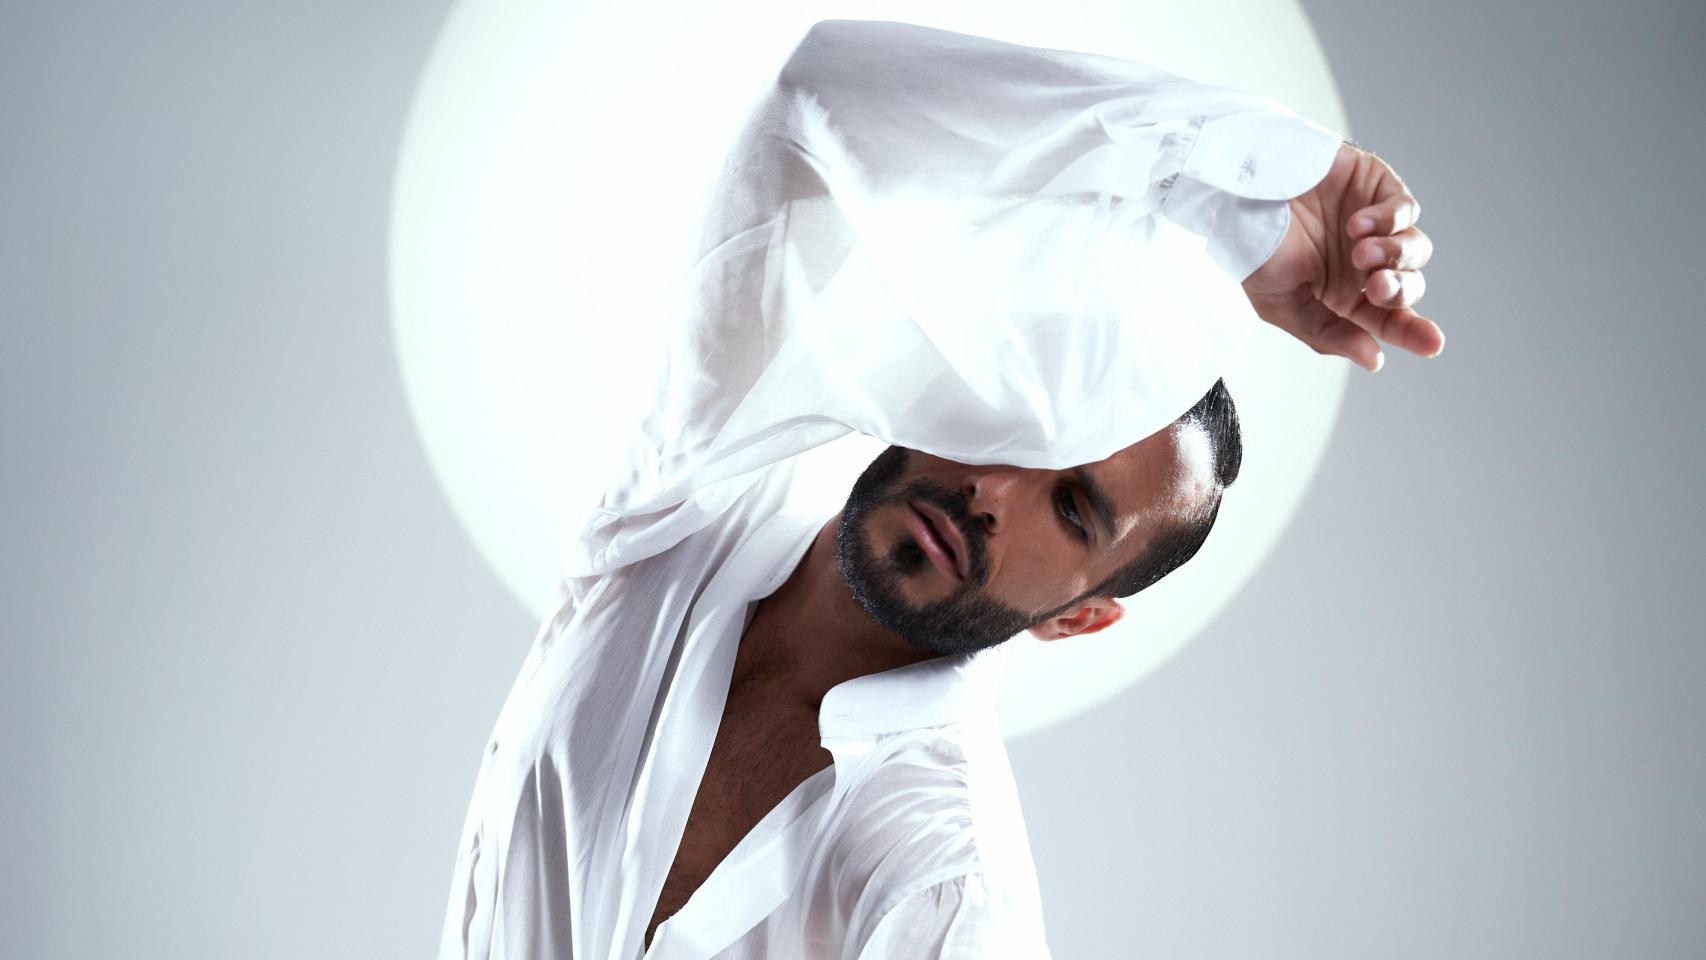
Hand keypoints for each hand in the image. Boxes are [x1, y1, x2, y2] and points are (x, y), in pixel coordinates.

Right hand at [1240, 142, 1441, 371]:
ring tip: (1361, 254)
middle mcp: (1364, 264)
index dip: (1412, 332)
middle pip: (1408, 285)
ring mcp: (1374, 225)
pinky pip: (1404, 210)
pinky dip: (1388, 221)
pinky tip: (1356, 225)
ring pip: (1414, 249)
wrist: (1240, 193)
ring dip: (1393, 256)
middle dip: (1400, 290)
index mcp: (1344, 296)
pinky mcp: (1378, 188)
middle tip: (1377, 288)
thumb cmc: (1254, 248)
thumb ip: (1327, 334)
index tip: (1431, 344)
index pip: (1388, 319)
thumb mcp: (1282, 305)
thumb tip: (1373, 359)